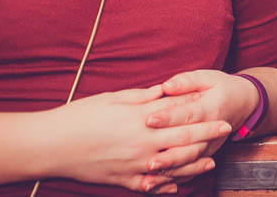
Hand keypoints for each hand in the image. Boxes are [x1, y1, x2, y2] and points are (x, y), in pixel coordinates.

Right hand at [48, 84, 230, 193]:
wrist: (50, 146)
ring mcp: (135, 167)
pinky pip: (153, 187)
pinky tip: (179, 185)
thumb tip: (166, 90)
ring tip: (211, 161)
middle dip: (208, 135)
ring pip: (174, 168)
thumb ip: (144, 96)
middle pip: (185, 141)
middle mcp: (143, 146)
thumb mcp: (114, 97)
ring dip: (195, 164)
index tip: (220, 110)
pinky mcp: (124, 182)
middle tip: (226, 130)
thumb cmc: (80, 116)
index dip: (203, 115)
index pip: (182, 117)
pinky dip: (168, 186)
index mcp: (141, 121)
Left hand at [143, 71, 259, 180]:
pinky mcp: (207, 154)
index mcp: (210, 108)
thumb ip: (187, 81)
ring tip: (151, 176)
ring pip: (190, 161)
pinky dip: (176, 178)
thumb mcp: (207, 77)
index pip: (187, 114)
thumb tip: (166, 86)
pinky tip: (158, 183)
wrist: (243, 103)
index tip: (148, 120)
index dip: (168, 117)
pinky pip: (192, 170)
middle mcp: (211, 131)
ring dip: (170, 170)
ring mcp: (210, 145)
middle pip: (189, 145)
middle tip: (148, 160)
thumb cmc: (221, 87)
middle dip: (168, 154)